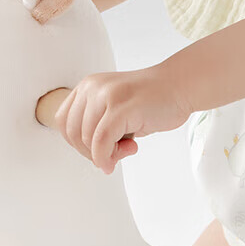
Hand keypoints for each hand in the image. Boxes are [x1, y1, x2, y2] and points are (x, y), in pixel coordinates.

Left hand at [52, 65, 191, 174]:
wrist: (180, 86)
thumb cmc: (152, 101)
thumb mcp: (116, 109)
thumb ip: (99, 128)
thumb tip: (95, 159)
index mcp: (88, 86)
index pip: (64, 123)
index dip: (77, 143)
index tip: (99, 149)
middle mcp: (93, 87)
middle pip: (73, 134)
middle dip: (91, 152)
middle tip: (116, 153)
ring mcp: (107, 95)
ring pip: (87, 139)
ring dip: (106, 154)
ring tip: (128, 148)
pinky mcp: (122, 107)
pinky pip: (102, 142)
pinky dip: (108, 156)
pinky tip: (125, 154)